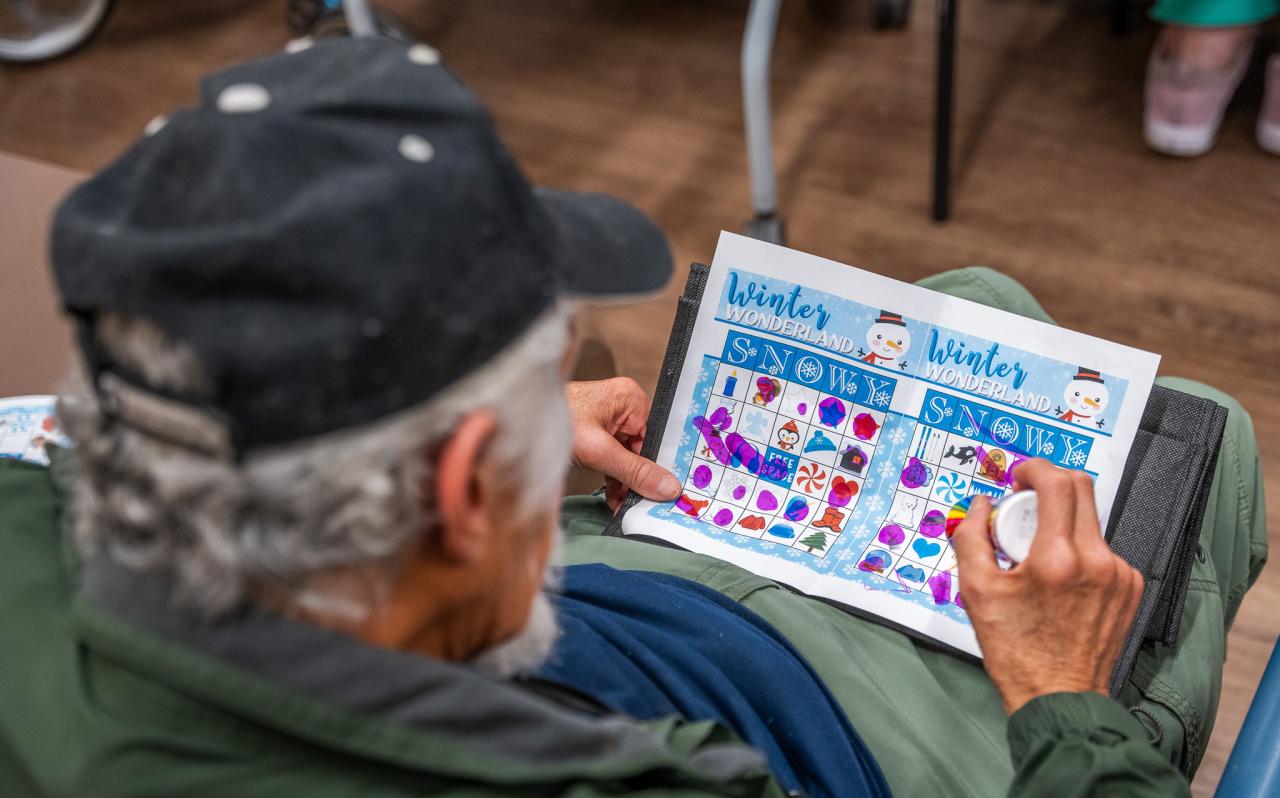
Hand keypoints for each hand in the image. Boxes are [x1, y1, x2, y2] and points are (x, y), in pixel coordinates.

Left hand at [566, 378, 680, 511]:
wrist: (516, 425)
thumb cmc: (554, 422)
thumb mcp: (600, 451)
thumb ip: (634, 471)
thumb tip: (666, 486)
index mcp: (630, 399)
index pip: (657, 437)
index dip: (660, 465)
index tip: (665, 492)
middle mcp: (623, 406)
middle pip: (643, 448)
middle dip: (640, 478)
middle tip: (644, 504)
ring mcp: (609, 420)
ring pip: (629, 456)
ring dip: (626, 482)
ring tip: (627, 506)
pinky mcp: (597, 434)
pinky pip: (614, 458)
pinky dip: (614, 479)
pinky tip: (614, 500)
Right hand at [951, 459, 1144, 714]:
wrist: (1059, 697)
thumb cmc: (1017, 652)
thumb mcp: (975, 592)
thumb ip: (972, 537)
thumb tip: (980, 506)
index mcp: (1058, 559)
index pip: (1057, 483)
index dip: (1034, 469)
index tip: (1019, 478)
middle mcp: (1097, 561)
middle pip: (1081, 490)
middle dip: (1048, 488)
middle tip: (1024, 511)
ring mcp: (1120, 575)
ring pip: (1090, 522)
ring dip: (1061, 525)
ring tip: (1037, 560)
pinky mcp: (1130, 589)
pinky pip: (1103, 550)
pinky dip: (1079, 552)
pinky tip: (1061, 582)